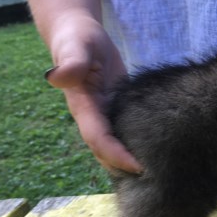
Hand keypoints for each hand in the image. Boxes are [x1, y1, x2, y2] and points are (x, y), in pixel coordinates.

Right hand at [45, 13, 143, 173]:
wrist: (78, 36)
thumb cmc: (79, 39)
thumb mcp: (78, 46)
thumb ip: (72, 62)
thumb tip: (57, 77)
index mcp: (82, 106)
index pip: (98, 138)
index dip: (116, 155)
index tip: (139, 167)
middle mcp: (91, 116)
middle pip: (106, 152)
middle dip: (126, 167)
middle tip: (157, 180)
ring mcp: (102, 114)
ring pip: (114, 146)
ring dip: (129, 161)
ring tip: (160, 174)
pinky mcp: (114, 109)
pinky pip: (122, 132)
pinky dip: (135, 144)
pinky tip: (158, 151)